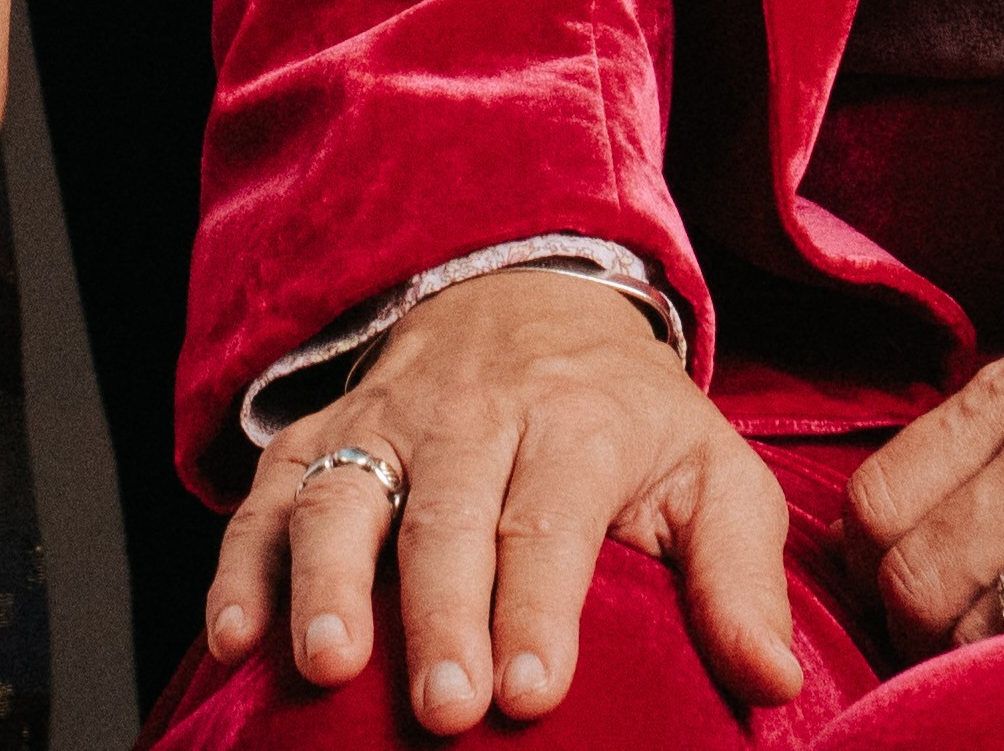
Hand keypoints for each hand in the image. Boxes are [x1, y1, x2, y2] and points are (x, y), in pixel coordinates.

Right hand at [198, 265, 801, 729]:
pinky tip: (232, 638)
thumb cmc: (630, 417)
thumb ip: (741, 577)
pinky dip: (241, 563)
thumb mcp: (713, 472)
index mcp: (576, 424)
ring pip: (341, 495)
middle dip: (440, 615)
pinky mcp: (320, 433)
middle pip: (446, 515)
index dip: (539, 607)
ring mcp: (385, 422)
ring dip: (325, 581)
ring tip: (324, 666)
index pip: (552, 518)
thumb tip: (771, 679)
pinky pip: (268, 493)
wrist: (531, 293)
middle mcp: (472, 415)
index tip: (535, 693)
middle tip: (444, 710)